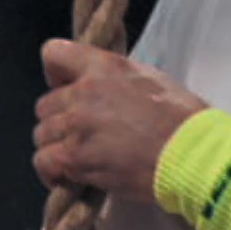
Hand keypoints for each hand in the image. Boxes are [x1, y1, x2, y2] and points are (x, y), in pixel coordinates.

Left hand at [33, 40, 207, 202]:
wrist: (188, 152)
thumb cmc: (179, 116)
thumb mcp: (149, 77)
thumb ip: (114, 78)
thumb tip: (100, 87)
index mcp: (103, 66)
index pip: (53, 53)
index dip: (56, 73)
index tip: (66, 87)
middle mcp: (83, 91)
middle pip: (44, 104)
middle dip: (59, 118)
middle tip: (81, 132)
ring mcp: (76, 126)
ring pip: (41, 135)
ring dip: (57, 146)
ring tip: (80, 157)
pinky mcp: (75, 158)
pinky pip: (44, 161)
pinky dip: (53, 171)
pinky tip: (71, 176)